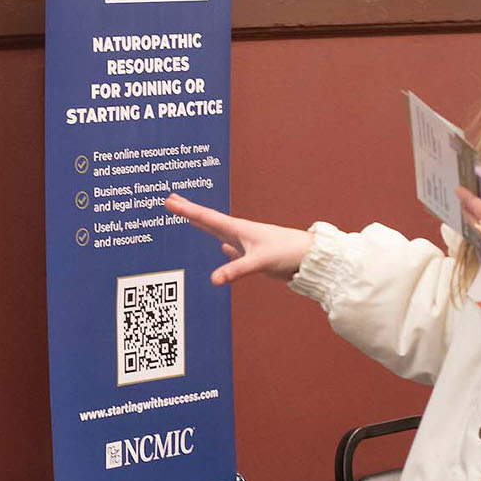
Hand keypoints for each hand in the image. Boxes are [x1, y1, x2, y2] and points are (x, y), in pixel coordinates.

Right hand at [164, 194, 311, 284]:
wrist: (312, 258)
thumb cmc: (288, 253)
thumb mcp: (260, 262)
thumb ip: (236, 270)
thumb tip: (214, 280)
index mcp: (238, 229)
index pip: (206, 217)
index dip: (186, 210)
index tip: (169, 200)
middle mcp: (240, 233)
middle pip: (209, 221)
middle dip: (190, 211)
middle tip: (172, 200)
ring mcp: (247, 244)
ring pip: (219, 233)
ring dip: (204, 227)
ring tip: (192, 219)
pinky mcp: (254, 256)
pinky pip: (232, 250)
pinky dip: (224, 248)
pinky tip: (223, 248)